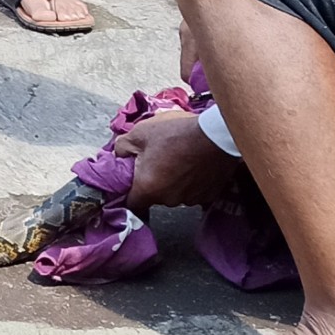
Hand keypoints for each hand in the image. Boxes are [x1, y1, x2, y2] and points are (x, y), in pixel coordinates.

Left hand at [114, 108, 238, 209]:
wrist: (215, 133)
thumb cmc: (175, 132)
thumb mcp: (140, 133)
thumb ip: (122, 148)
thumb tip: (119, 156)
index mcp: (148, 188)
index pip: (131, 203)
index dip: (129, 192)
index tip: (131, 180)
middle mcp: (169, 200)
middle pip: (154, 196)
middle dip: (153, 181)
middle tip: (157, 160)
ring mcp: (191, 199)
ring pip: (174, 194)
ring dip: (173, 181)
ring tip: (178, 159)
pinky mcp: (209, 195)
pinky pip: (193, 191)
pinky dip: (192, 181)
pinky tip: (194, 164)